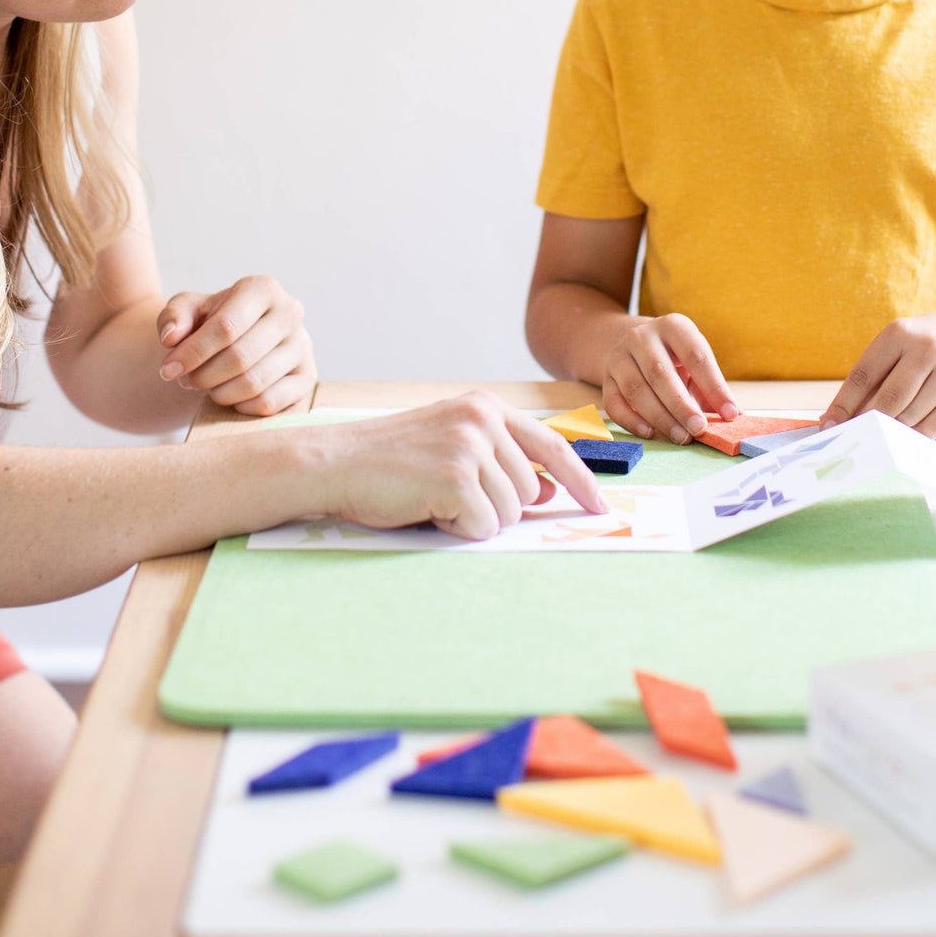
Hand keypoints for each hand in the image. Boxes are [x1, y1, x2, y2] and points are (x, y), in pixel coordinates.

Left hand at [158, 275, 315, 417]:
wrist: (238, 338)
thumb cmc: (211, 322)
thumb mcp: (188, 310)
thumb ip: (173, 316)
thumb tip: (171, 337)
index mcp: (263, 289)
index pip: (226, 327)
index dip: (192, 353)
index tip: (168, 369)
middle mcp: (290, 313)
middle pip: (239, 357)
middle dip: (203, 375)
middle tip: (186, 380)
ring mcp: (303, 346)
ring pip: (254, 382)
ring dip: (219, 392)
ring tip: (206, 386)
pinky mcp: (307, 377)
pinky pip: (270, 402)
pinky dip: (242, 405)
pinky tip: (230, 396)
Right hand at [319, 392, 608, 539]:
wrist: (335, 462)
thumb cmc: (390, 461)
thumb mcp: (452, 447)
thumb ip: (500, 461)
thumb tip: (547, 491)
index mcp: (485, 407)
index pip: (552, 445)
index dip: (581, 479)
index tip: (600, 505)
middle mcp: (482, 420)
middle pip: (529, 490)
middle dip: (496, 507)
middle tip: (447, 496)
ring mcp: (470, 447)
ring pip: (508, 512)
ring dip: (473, 519)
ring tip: (431, 498)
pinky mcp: (455, 478)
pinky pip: (482, 527)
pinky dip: (456, 530)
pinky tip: (425, 509)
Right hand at [600, 313, 735, 442]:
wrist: (634, 344)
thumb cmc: (674, 357)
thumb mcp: (694, 361)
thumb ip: (711, 388)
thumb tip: (735, 420)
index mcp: (674, 326)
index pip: (696, 355)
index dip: (714, 386)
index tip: (729, 414)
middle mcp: (642, 336)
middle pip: (660, 372)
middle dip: (682, 405)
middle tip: (699, 429)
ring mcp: (620, 356)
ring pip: (636, 389)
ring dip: (660, 417)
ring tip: (682, 437)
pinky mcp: (605, 378)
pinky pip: (614, 403)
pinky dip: (632, 421)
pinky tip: (651, 433)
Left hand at [821, 308, 935, 436]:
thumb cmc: (928, 345)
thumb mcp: (899, 345)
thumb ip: (873, 376)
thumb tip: (839, 416)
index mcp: (899, 333)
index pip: (863, 375)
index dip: (843, 404)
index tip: (828, 425)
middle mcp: (925, 349)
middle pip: (888, 400)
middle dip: (867, 423)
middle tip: (854, 439)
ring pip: (910, 416)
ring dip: (892, 431)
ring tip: (881, 437)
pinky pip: (934, 427)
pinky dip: (916, 436)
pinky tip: (906, 437)